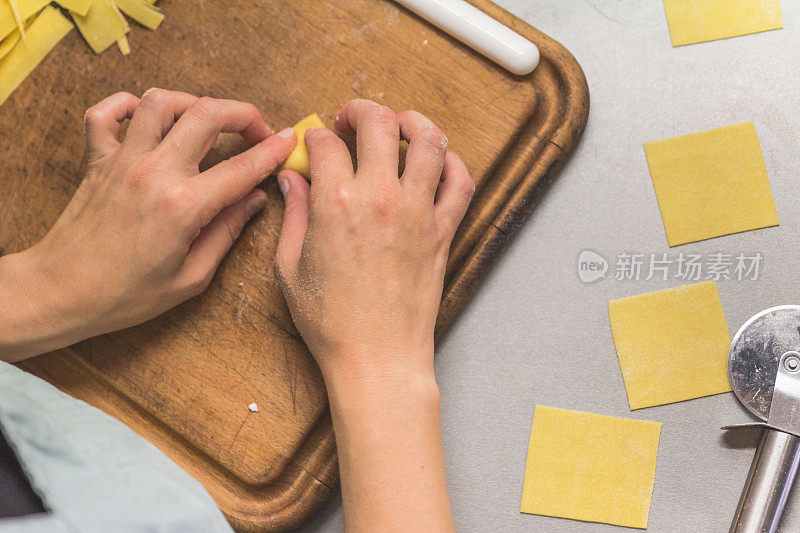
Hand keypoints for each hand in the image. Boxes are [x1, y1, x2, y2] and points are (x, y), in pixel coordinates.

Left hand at [0, 89, 295, 361]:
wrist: (62, 291)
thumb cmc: (125, 294)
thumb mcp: (191, 277)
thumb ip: (226, 232)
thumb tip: (254, 200)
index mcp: (183, 205)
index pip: (241, 167)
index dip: (272, 151)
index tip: (289, 141)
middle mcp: (154, 172)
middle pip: (206, 115)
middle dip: (241, 113)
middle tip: (255, 130)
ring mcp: (122, 160)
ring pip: (160, 102)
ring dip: (192, 103)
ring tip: (207, 121)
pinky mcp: (97, 160)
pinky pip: (105, 113)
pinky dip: (127, 104)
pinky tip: (147, 117)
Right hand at [274, 99, 474, 379]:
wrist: (377, 358)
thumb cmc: (331, 322)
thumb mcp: (290, 267)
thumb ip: (292, 215)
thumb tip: (290, 181)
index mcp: (336, 203)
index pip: (326, 143)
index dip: (315, 136)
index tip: (314, 144)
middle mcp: (381, 198)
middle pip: (379, 123)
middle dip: (360, 110)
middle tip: (351, 120)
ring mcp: (418, 212)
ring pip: (429, 140)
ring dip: (412, 121)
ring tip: (398, 125)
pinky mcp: (443, 231)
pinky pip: (461, 182)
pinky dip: (452, 162)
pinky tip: (436, 161)